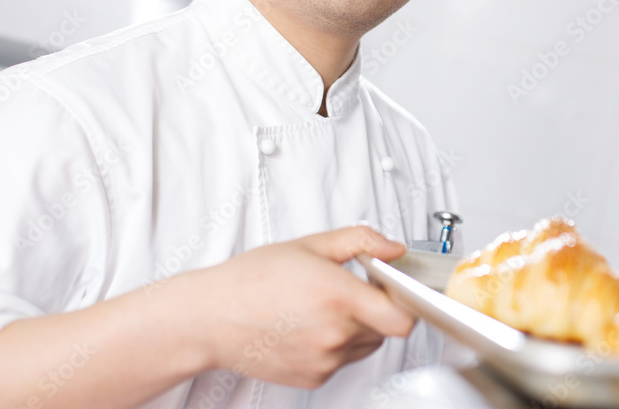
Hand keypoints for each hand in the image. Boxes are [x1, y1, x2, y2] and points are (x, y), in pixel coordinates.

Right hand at [185, 225, 414, 387]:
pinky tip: (310, 326)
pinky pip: (343, 361)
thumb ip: (361, 241)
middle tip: (351, 291)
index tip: (397, 291)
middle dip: (378, 310)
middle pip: (387, 330)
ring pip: (367, 346)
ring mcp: (324, 360)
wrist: (211, 317)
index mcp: (338, 296)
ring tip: (324, 308)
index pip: (403, 318)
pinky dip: (337, 345)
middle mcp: (335, 334)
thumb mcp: (310, 244)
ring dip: (359, 328)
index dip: (407, 303)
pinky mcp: (314, 378)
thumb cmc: (252, 279)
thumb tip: (393, 248)